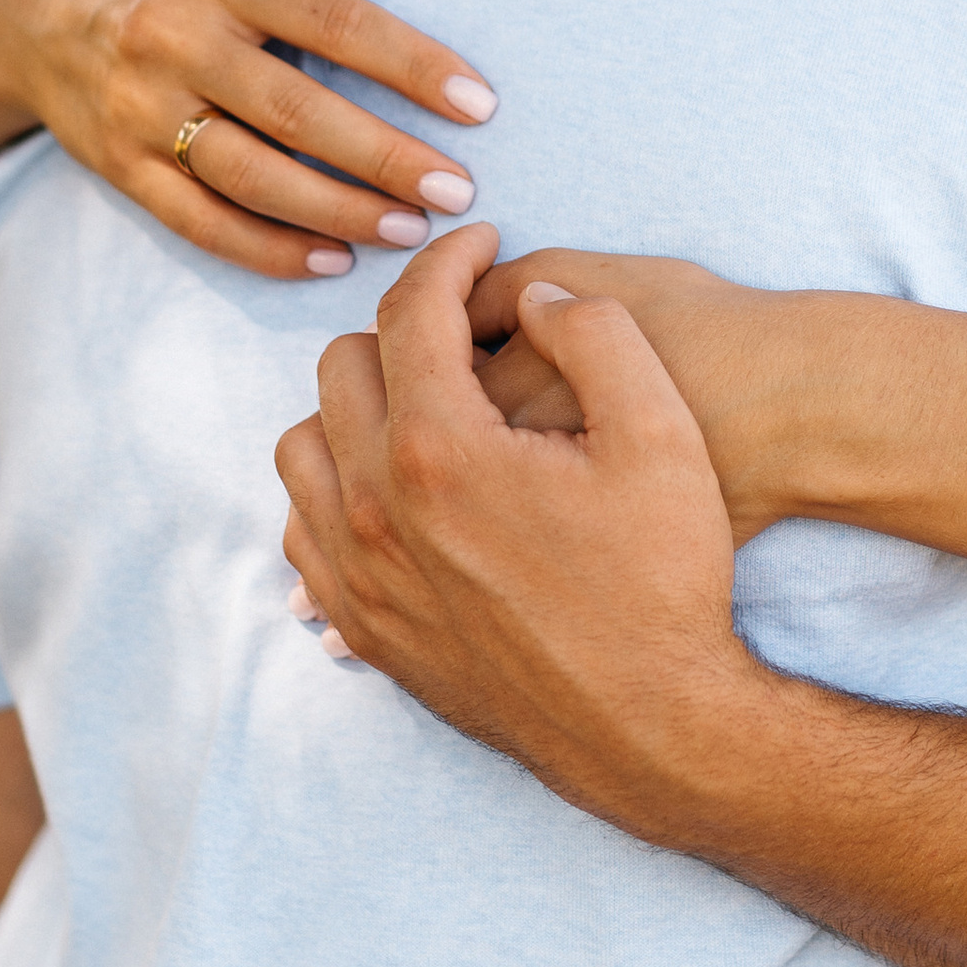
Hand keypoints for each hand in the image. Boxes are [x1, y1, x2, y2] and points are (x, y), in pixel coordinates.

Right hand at [0, 0, 496, 280]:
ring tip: (409, 228)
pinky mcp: (121, 169)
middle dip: (384, 155)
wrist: (32, 13)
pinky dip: (267, 250)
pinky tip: (332, 260)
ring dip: (336, 210)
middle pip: (295, 110)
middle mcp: (172, 41)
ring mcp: (142, 112)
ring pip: (250, 177)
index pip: (328, 20)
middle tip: (458, 188)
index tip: (477, 101)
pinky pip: (200, 222)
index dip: (407, 64)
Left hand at [275, 228, 753, 818]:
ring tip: (422, 403)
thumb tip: (533, 295)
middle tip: (465, 328)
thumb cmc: (663, 578)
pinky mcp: (363, 628)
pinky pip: (304, 531)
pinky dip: (334, 488)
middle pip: (341, 369)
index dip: (448, 258)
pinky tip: (393, 486)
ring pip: (304, 447)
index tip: (483, 242)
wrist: (650, 724)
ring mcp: (359, 576)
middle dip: (401, 328)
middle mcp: (375, 509)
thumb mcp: (662, 433)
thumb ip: (597, 332)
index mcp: (439, 449)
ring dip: (354, 407)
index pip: (409, 313)